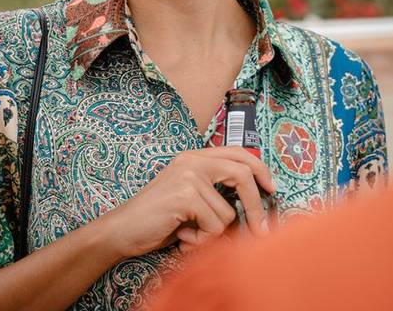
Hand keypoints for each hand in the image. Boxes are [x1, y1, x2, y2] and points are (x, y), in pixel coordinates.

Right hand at [97, 147, 275, 257]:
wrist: (121, 231)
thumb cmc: (157, 220)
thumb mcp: (190, 199)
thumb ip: (214, 192)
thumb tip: (251, 205)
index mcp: (195, 158)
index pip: (238, 153)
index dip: (259, 169)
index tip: (271, 188)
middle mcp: (193, 161)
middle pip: (243, 174)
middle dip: (255, 206)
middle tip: (261, 229)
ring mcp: (189, 176)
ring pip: (228, 212)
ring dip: (213, 233)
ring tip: (190, 235)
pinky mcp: (185, 195)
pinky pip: (215, 225)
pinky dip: (202, 239)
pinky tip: (183, 237)